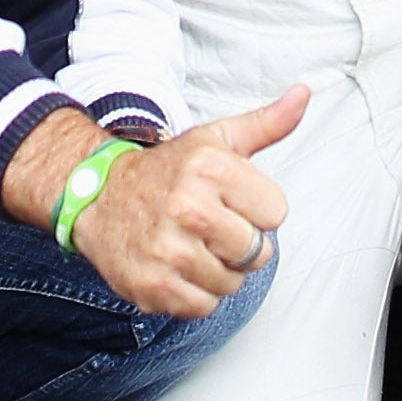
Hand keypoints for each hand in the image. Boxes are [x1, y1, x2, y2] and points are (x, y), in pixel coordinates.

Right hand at [73, 88, 305, 317]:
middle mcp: (189, 207)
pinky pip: (204, 306)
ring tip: (191, 246)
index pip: (276, 212)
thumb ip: (266, 123)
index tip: (229, 201)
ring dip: (218, 271)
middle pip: (257, 252)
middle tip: (210, 228)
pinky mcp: (153, 285)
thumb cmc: (167, 170)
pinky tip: (176, 267)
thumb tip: (303, 94)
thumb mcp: (215, 139)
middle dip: (240, 244)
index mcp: (210, 167)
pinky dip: (194, 293)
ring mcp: (169, 250)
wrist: (98, 197)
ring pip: (232, 283)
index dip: (256, 210)